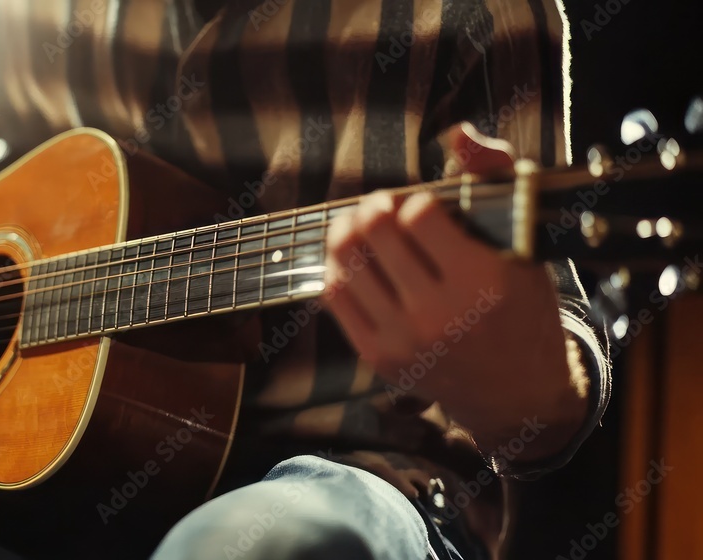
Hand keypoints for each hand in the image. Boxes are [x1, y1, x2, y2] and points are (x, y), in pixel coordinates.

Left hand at [323, 123, 585, 460]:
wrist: (517, 392)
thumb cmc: (521, 305)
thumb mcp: (523, 241)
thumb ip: (493, 177)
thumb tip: (457, 131)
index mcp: (482, 281)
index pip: (417, 214)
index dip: (416, 199)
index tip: (425, 206)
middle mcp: (438, 313)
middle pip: (373, 230)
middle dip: (374, 206)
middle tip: (383, 206)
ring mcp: (403, 339)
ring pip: (344, 260)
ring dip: (348, 230)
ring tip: (362, 226)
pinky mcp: (378, 357)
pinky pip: (334, 294)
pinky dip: (339, 267)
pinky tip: (356, 261)